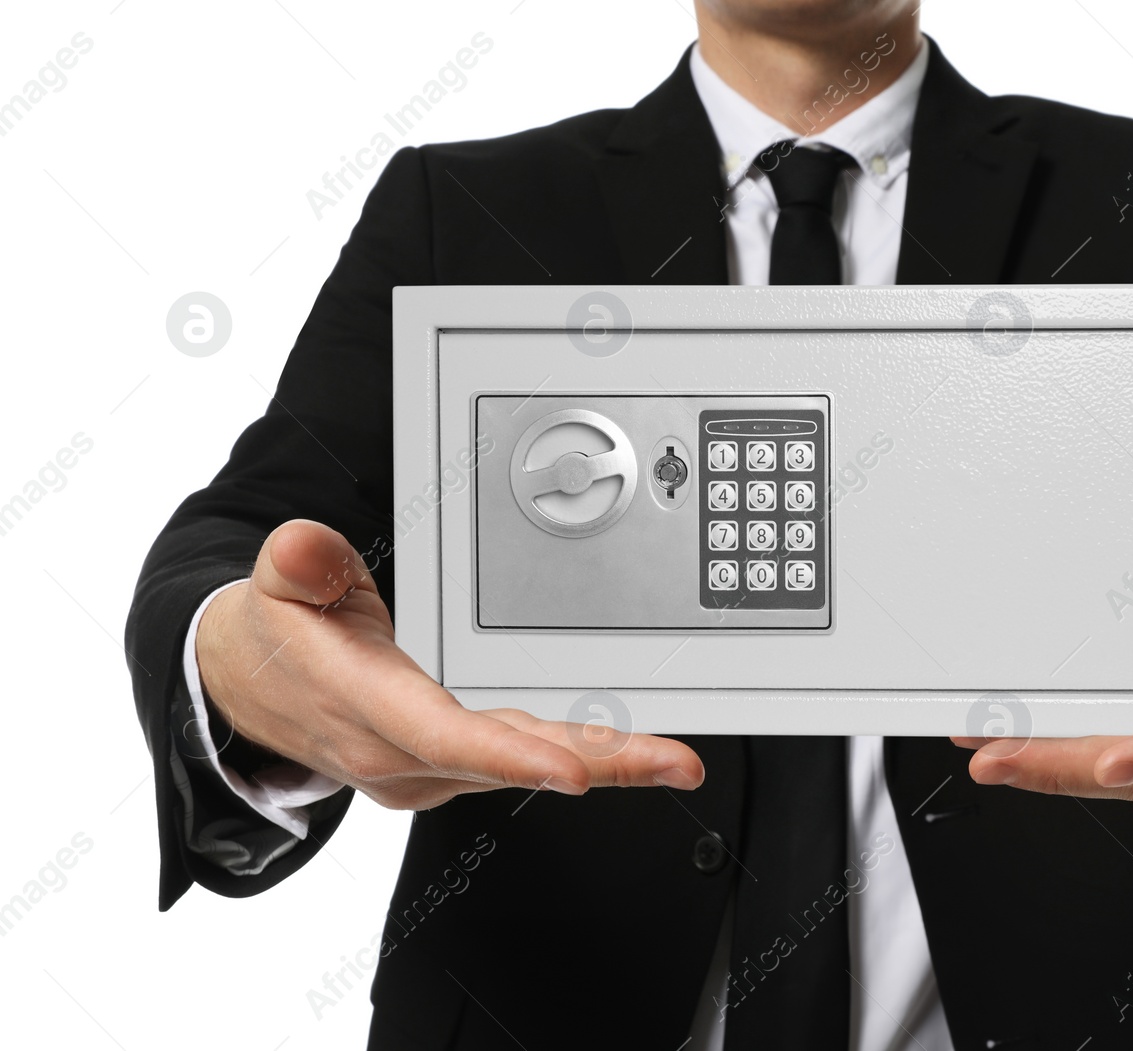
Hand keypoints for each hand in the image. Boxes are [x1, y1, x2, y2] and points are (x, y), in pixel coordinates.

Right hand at [196, 519, 704, 809]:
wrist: (245, 687)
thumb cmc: (276, 633)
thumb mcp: (274, 582)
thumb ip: (299, 564)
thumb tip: (304, 549)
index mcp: (363, 706)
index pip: (441, 735)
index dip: (508, 755)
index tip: (573, 768)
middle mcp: (400, 754)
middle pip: (509, 763)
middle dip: (599, 765)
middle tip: (674, 764)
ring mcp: (427, 768)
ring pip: (525, 766)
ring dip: (605, 765)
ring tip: (675, 762)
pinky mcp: (448, 766)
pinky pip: (522, 762)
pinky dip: (581, 758)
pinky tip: (631, 756)